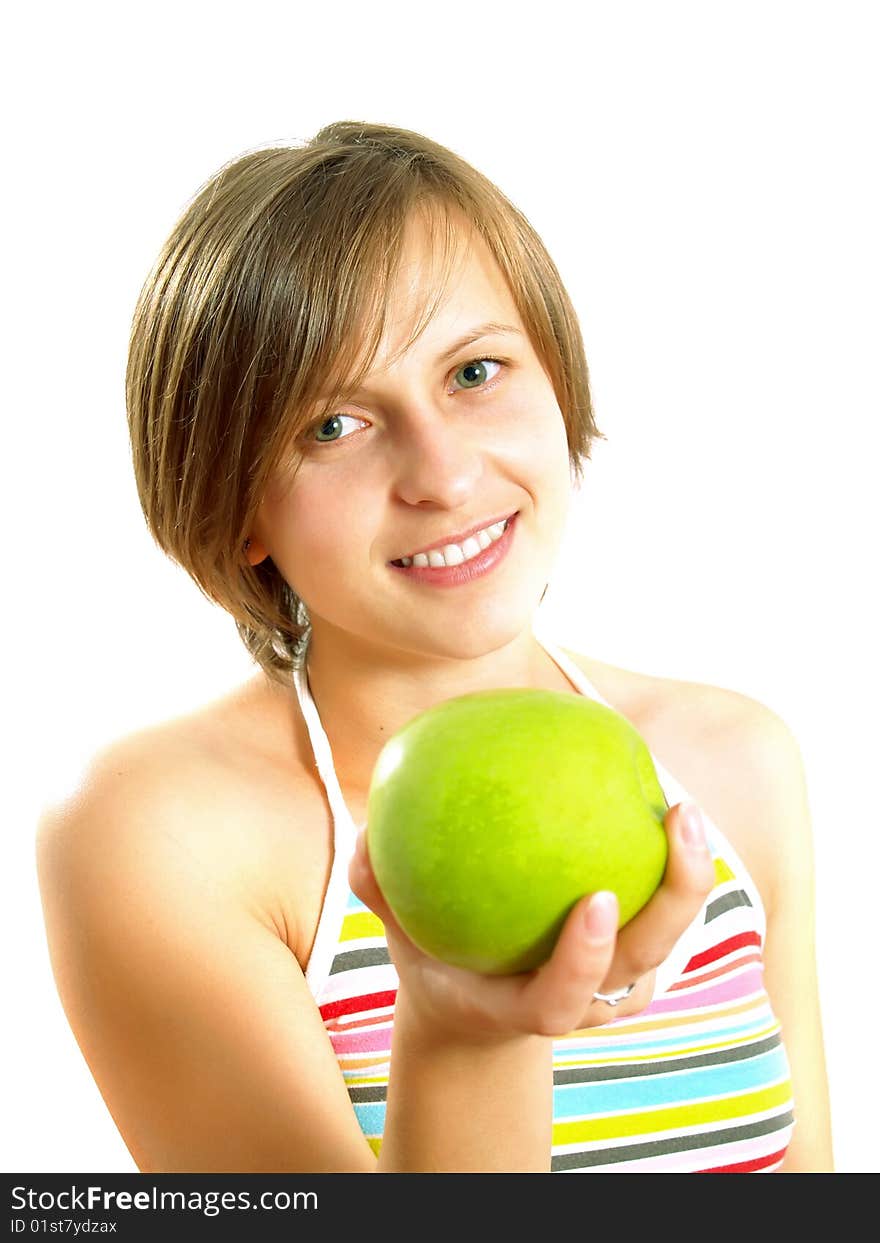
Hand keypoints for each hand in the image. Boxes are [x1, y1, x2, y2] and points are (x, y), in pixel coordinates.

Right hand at [348, 801, 715, 1039]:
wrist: (478, 1008)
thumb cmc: (436, 957)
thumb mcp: (398, 932)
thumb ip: (378, 888)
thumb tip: (366, 838)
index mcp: (523, 1007)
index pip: (561, 998)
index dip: (584, 958)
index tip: (597, 899)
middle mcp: (581, 1001)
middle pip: (642, 963)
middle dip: (671, 899)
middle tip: (675, 818)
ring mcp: (614, 985)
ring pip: (665, 939)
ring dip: (685, 877)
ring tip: (681, 806)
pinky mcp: (631, 961)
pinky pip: (658, 914)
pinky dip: (667, 867)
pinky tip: (657, 803)